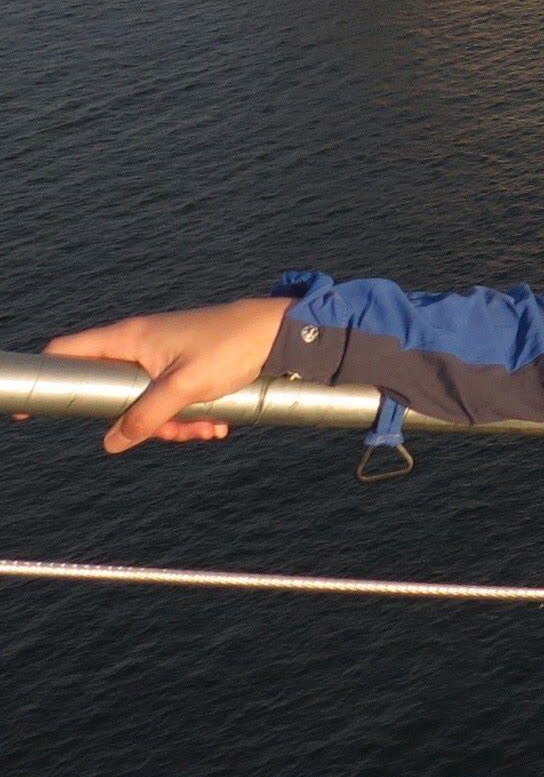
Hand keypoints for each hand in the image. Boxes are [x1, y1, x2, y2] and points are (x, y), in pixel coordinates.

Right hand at [42, 300, 292, 453]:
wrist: (280, 334)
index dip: (46, 378)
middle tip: (171, 429)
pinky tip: (217, 424)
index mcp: (129, 338)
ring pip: (145, 405)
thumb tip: (111, 442)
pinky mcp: (185, 369)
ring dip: (173, 425)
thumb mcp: (185, 388)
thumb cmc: (232, 346)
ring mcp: (163, 358)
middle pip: (111, 394)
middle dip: (139, 422)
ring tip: (206, 427)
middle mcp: (141, 346)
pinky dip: (190, 419)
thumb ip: (146, 416)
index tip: (29, 411)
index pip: (68, 352)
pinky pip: (171, 403)